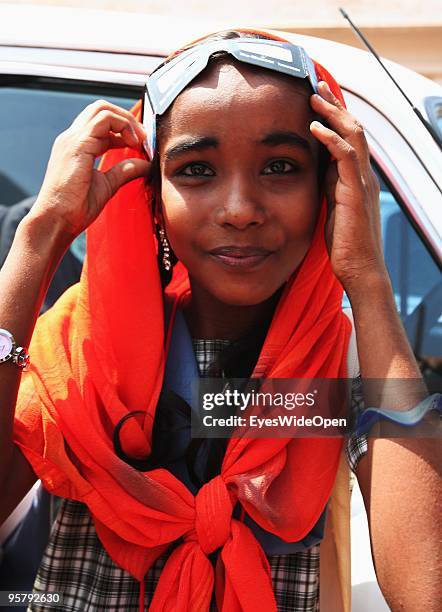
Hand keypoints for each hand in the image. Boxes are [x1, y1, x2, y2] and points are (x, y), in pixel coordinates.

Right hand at [29, 100, 149, 240]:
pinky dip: (124, 126)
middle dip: (127, 117)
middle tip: (144, 137)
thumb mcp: (107, 185)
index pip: (101, 124)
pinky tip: (133, 143)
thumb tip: (146, 164)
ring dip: (127, 120)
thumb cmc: (75, 208)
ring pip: (102, 109)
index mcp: (77, 147)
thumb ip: (125, 170)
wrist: (56, 219)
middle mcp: (72, 138)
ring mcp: (73, 138)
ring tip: (140, 140)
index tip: (141, 144)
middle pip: (101, 108)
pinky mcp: (78, 144)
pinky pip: (104, 120)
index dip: (124, 129)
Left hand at [310, 81, 386, 293]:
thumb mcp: (332, 208)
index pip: (348, 138)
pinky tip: (315, 127)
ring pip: (353, 135)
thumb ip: (328, 187)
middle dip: (335, 106)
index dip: (335, 117)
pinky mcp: (356, 192)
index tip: (317, 100)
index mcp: (356, 178)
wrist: (359, 269)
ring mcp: (362, 182)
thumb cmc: (345, 244)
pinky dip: (331, 138)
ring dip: (333, 113)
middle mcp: (363, 175)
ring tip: (314, 97)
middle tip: (316, 86)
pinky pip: (346, 156)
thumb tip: (316, 171)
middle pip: (354, 129)